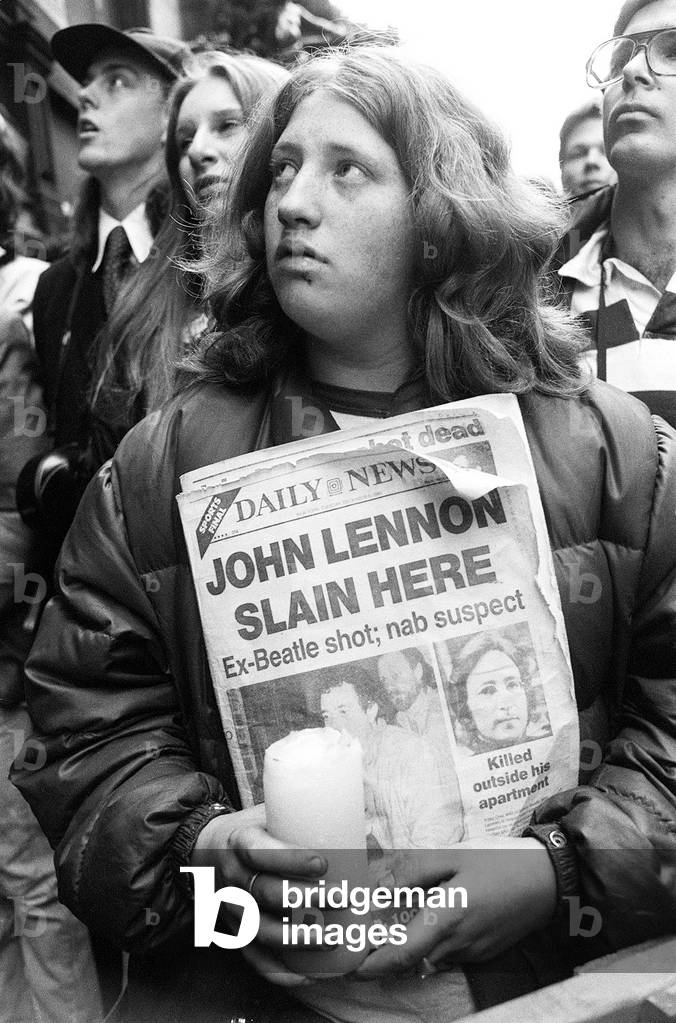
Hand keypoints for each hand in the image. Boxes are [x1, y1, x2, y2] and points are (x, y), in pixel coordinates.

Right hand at [191, 805, 327, 986]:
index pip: (261, 852)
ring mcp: (231, 907)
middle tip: (342, 898)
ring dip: (295, 937)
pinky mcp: (233, 930)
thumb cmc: (250, 830)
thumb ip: (302, 817)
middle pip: (265, 892)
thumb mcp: (267, 813)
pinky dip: (277, 971)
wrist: (206, 849)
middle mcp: (233, 876)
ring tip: (330, 938)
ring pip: (259, 928)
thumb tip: (359, 822)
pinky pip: (252, 957)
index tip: (323, 863)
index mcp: (239, 842)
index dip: (290, 859)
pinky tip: (303, 977)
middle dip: (305, 899)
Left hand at [356, 837, 556, 977]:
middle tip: (364, 937)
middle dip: (386, 954)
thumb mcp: (454, 855)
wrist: (550, 879)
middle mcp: (458, 944)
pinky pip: (449, 953)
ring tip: (396, 921)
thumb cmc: (500, 862)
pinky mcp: (483, 953)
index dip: (372, 965)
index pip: (401, 954)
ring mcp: (473, 953)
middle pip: (411, 959)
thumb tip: (379, 886)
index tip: (350, 965)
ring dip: (410, 946)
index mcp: (447, 918)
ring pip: (429, 957)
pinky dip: (433, 942)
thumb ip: (413, 870)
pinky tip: (432, 917)